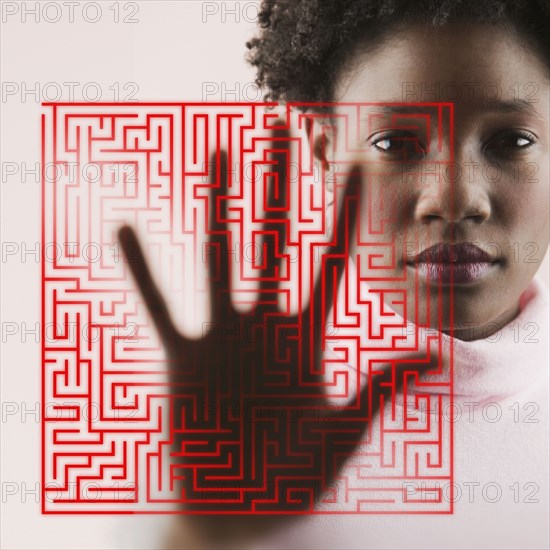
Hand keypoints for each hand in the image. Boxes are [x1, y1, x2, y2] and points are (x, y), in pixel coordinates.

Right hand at [119, 122, 430, 533]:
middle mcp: (265, 327)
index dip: (344, 215)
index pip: (331, 265)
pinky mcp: (183, 358)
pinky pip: (160, 308)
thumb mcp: (344, 432)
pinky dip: (143, 273)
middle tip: (282, 128)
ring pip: (219, 261)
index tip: (357, 165)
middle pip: (274, 243)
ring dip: (217, 208)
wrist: (238, 505)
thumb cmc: (293, 475)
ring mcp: (223, 338)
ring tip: (217, 153)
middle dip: (279, 186)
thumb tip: (437, 357)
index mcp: (307, 340)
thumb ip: (382, 390)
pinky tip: (126, 231)